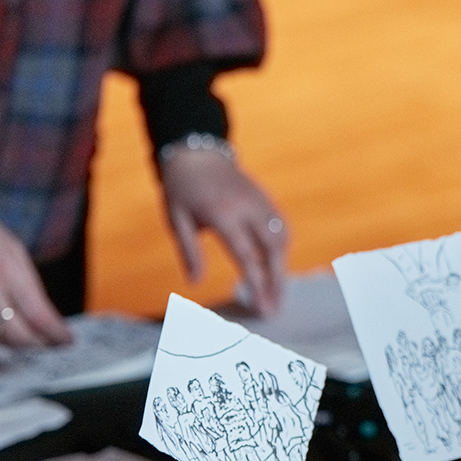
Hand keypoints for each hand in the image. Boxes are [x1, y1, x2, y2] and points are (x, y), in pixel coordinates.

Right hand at [0, 206, 71, 346]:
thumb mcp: (15, 251)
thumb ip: (30, 284)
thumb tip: (44, 314)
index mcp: (9, 273)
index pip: (38, 316)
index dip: (56, 334)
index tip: (66, 339)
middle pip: (19, 336)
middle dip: (40, 343)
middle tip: (53, 343)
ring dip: (20, 345)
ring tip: (36, 341)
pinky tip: (10, 335)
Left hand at [160, 149, 287, 314]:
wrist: (197, 153)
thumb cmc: (182, 190)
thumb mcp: (177, 220)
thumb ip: (189, 251)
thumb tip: (196, 283)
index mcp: (223, 215)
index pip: (247, 256)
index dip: (257, 284)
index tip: (261, 307)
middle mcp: (248, 208)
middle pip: (273, 249)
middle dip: (277, 280)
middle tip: (275, 307)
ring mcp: (261, 201)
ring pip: (282, 237)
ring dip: (283, 266)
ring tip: (278, 292)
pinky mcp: (266, 199)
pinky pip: (281, 226)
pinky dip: (283, 248)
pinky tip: (278, 265)